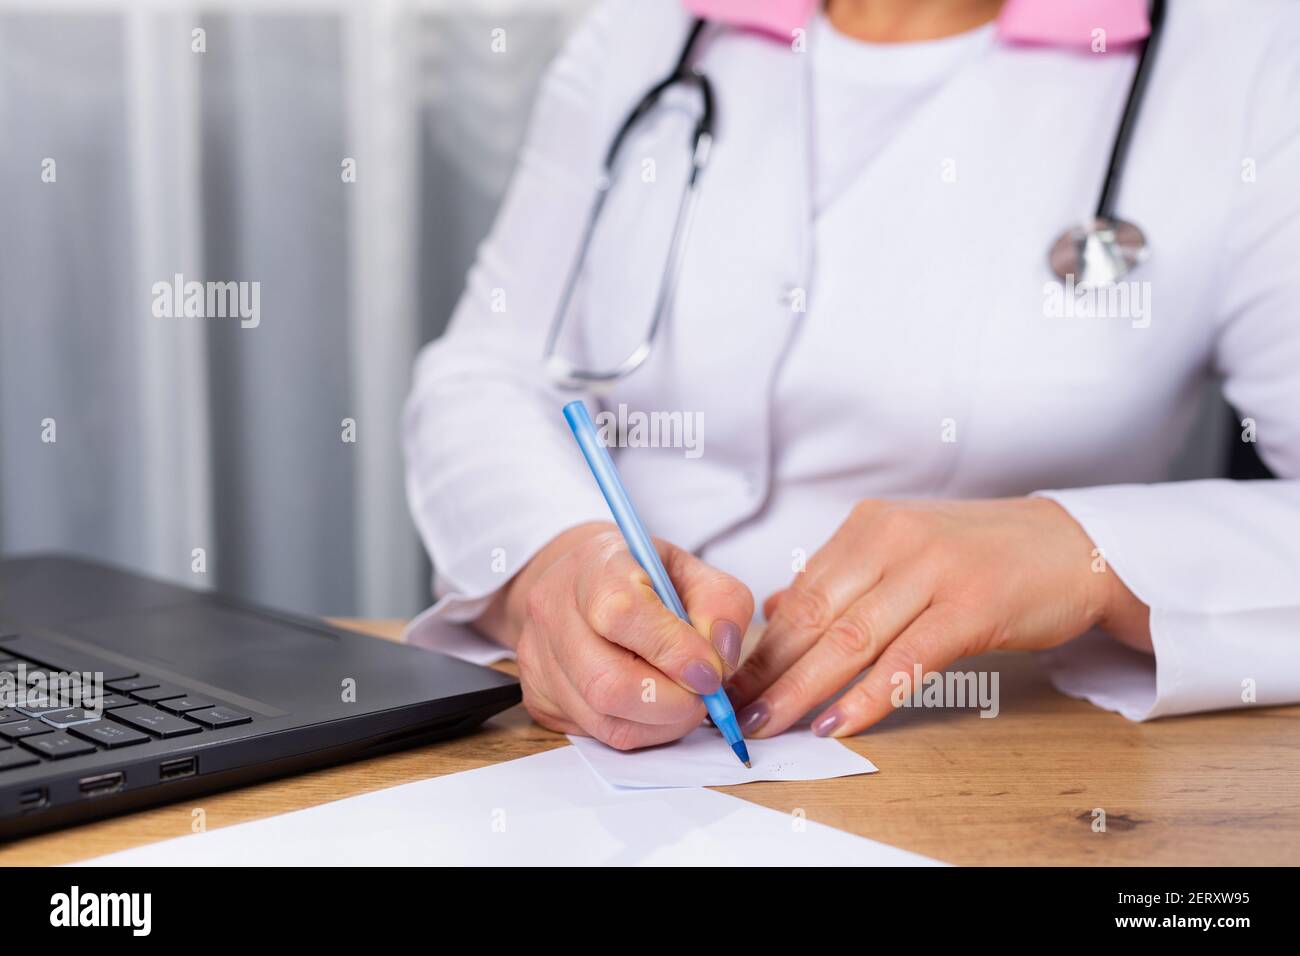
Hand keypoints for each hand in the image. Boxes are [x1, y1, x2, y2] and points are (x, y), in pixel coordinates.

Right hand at [478, 523, 753, 749]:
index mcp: (594, 565)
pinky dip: (640, 730)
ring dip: (661, 722)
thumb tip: (721, 657)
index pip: (622, 614)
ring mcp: (539, 657)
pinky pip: (596, 734)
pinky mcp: (539, 696)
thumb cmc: (643, 577)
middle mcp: (554, 609)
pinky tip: (654, 706)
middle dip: (672, 702)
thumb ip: (720, 604)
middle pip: (607, 682)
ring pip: (603, 718)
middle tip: (704, 697)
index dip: (672, 651)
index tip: (711, 671)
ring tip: (684, 700)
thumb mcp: (691, 571)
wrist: (582, 584)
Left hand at [726, 498, 1149, 738]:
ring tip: (769, 723)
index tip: (731, 680)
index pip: (800, 593)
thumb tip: (776, 606)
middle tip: (735, 711)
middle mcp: (893, 540)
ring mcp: (932, 570)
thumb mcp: (904, 550)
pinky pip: (906, 658)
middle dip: (769, 670)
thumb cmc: (984, 555)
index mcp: (868, 527)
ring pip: (850, 639)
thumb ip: (843, 578)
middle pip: (815, 617)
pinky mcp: (971, 605)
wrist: (1073, 546)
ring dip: (802, 688)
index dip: (762, 643)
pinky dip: (866, 695)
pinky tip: (837, 722)